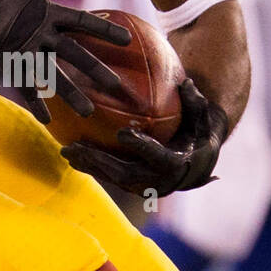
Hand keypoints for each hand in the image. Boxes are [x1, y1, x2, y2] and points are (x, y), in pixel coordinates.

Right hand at [0, 0, 130, 121]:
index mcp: (49, 13)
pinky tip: (48, 120)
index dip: (106, 31)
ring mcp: (26, 50)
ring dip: (72, 95)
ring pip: (54, 76)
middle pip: (76, 54)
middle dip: (98, 70)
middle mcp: (42, 33)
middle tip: (117, 87)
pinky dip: (36, 104)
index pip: (84, 22)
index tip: (128, 41)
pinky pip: (26, 88)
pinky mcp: (9, 62)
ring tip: (89, 111)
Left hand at [62, 78, 227, 195]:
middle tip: (78, 146)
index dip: (142, 147)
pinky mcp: (134, 188)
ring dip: (90, 165)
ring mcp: (146, 187)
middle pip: (127, 173)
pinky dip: (92, 167)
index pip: (159, 157)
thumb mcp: (203, 115)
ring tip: (67, 151)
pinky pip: (111, 178)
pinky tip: (73, 155)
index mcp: (180, 163)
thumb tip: (185, 82)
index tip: (123, 133)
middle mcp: (161, 181)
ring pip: (115, 179)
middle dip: (101, 161)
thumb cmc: (200, 131)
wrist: (200, 163)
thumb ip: (194, 101)